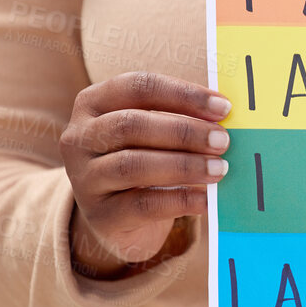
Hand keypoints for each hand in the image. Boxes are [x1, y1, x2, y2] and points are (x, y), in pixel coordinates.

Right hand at [59, 72, 230, 279]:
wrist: (116, 219)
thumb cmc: (143, 161)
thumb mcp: (153, 134)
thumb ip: (180, 118)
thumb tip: (225, 115)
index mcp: (93, 103)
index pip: (138, 87)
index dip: (183, 94)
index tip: (223, 107)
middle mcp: (80, 137)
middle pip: (131, 125)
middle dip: (183, 131)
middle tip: (223, 140)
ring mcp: (84, 178)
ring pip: (133, 165)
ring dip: (184, 165)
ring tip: (219, 168)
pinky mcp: (100, 215)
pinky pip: (142, 205)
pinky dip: (179, 200)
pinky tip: (206, 200)